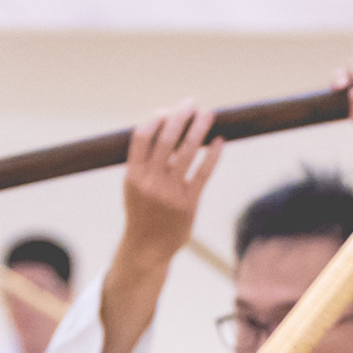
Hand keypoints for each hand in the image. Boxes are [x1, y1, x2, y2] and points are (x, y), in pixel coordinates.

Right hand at [120, 102, 221, 264]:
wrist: (147, 249)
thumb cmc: (142, 212)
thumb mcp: (135, 187)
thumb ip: (146, 162)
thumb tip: (168, 128)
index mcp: (133, 175)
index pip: (142, 136)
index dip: (156, 118)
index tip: (167, 109)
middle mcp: (150, 182)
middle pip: (166, 139)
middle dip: (180, 116)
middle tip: (191, 103)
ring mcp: (170, 193)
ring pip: (187, 152)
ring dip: (199, 128)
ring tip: (209, 113)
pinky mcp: (188, 203)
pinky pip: (203, 173)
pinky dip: (213, 154)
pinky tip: (220, 141)